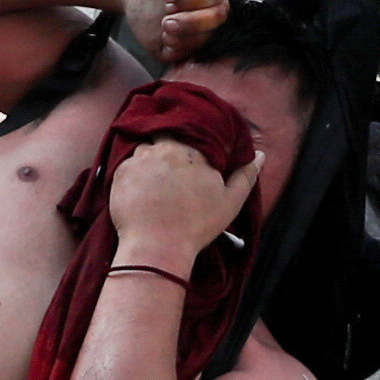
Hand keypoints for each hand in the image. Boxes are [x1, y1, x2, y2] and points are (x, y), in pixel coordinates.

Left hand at [105, 133, 255, 263]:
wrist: (157, 246)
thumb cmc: (197, 225)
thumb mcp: (230, 202)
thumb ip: (246, 175)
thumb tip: (260, 155)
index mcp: (192, 150)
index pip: (193, 133)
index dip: (191, 145)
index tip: (191, 160)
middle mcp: (164, 148)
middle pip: (166, 137)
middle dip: (169, 149)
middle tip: (171, 172)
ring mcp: (139, 158)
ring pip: (145, 149)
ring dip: (150, 159)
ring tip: (155, 182)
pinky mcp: (119, 172)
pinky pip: (127, 164)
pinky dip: (133, 174)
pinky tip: (140, 191)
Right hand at [110, 0, 228, 66]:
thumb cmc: (144, 11)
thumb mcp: (160, 42)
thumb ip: (179, 50)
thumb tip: (192, 48)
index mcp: (209, 19)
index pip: (214, 33)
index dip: (191, 38)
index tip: (166, 35)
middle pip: (220, 13)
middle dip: (192, 22)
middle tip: (167, 21)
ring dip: (189, 3)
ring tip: (167, 3)